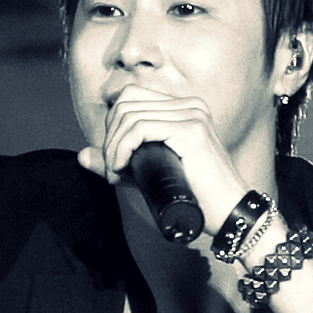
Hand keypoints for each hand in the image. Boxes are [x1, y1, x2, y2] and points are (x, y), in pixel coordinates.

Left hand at [77, 85, 248, 232]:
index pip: (130, 97)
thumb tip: (81, 155)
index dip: (113, 125)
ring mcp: (192, 115)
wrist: (231, 216)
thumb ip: (118, 162)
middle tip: (113, 169)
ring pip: (128, 115)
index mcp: (184, 107)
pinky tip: (121, 167)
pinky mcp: (190, 131)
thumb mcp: (149, 173)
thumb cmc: (195, 197)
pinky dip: (122, 148)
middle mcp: (190, 105)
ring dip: (113, 147)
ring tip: (116, 173)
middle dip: (109, 137)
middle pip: (125, 103)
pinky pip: (139, 128)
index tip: (114, 157)